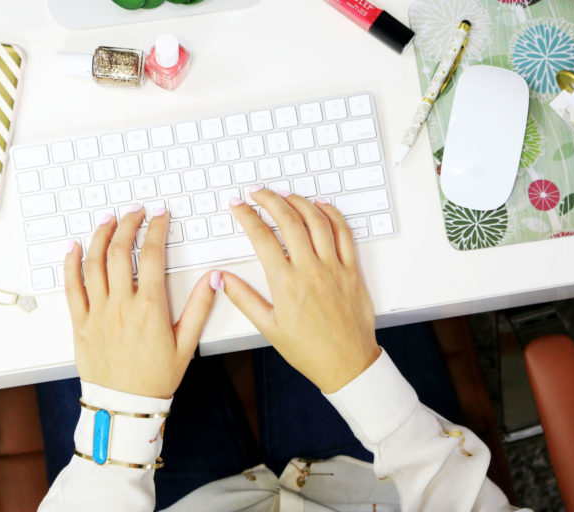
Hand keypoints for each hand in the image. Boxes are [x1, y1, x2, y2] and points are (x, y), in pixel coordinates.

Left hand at [64, 206, 219, 398]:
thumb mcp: (186, 344)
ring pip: (93, 263)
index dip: (156, 230)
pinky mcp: (80, 322)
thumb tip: (214, 278)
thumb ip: (200, 307)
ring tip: (108, 220)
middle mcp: (121, 305)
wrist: (124, 406)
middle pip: (119, 251)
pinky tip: (74, 248)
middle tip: (135, 212)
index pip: (152, 255)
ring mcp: (97, 312)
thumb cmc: (156, 377)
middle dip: (128, 225)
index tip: (160, 216)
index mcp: (149, 307)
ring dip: (100, 236)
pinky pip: (72, 287)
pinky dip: (70, 264)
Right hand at [224, 189, 380, 392]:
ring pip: (317, 221)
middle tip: (258, 191)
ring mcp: (334, 268)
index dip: (247, 216)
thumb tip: (221, 279)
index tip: (238, 205)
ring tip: (285, 194)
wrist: (346, 364)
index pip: (261, 237)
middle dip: (270, 199)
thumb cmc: (308, 350)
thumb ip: (243, 298)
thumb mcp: (268, 327)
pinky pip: (344, 234)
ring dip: (299, 201)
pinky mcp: (352, 270)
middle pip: (288, 221)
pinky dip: (332, 215)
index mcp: (286, 284)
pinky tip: (321, 206)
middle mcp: (310, 270)